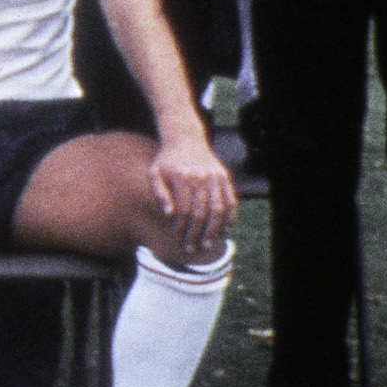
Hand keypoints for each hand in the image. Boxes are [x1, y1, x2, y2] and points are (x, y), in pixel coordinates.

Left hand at [150, 137, 236, 257]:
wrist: (185, 138)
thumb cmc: (166, 160)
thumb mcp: (154, 173)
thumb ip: (159, 193)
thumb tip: (168, 215)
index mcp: (182, 177)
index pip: (184, 209)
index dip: (181, 226)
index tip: (177, 238)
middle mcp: (201, 177)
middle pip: (202, 212)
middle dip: (197, 233)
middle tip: (192, 248)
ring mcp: (215, 177)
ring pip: (219, 209)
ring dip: (215, 230)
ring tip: (208, 244)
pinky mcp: (224, 177)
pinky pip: (231, 200)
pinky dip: (230, 217)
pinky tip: (224, 229)